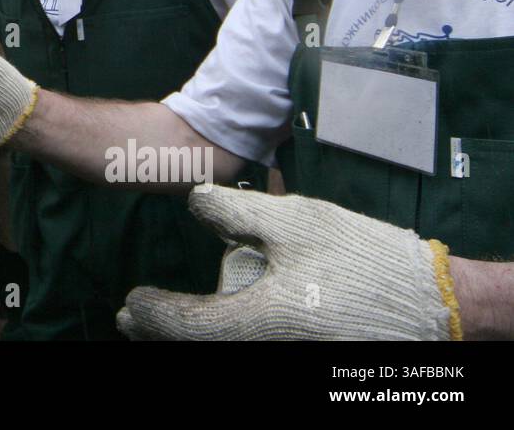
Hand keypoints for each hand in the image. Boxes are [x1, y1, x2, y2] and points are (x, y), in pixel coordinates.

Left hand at [116, 185, 454, 340]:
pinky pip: (251, 348)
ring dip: (191, 336)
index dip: (153, 314)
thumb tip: (194, 202)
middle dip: (163, 334)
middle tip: (131, 319)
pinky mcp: (304, 355)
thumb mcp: (295, 220)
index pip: (188, 327)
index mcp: (261, 321)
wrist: (430, 302)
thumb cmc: (364, 260)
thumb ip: (235, 211)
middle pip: (201, 347)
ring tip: (160, 323)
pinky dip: (223, 336)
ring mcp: (288, 357)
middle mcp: (270, 350)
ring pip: (224, 349)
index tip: (129, 303)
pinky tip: (216, 322)